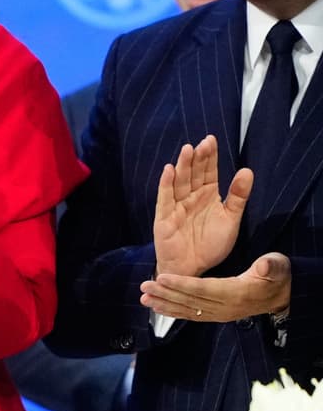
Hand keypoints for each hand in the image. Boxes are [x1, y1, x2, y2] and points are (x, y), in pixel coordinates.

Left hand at [141, 252, 290, 322]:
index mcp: (237, 293)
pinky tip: (157, 307)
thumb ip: (271, 266)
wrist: (283, 296)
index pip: (203, 289)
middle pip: (190, 301)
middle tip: (144, 287)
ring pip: (188, 310)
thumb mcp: (278, 267)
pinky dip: (174, 311)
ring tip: (144, 299)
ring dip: (164, 304)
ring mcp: (220, 314)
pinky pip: (191, 315)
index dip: (182, 284)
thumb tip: (264, 266)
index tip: (162, 278)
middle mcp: (225, 307)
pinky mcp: (216, 316)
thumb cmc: (277, 276)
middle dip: (166, 294)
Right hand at [154, 136, 248, 278]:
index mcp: (208, 196)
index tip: (211, 141)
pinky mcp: (164, 217)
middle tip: (203, 143)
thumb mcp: (231, 220)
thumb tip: (247, 170)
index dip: (210, 157)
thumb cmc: (211, 246)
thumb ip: (238, 196)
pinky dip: (166, 184)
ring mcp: (176, 206)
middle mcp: (191, 198)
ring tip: (187, 150)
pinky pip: (165, 198)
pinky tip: (169, 170)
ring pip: (180, 182)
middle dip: (198, 158)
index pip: (208, 172)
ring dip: (183, 166)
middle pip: (194, 174)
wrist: (193, 269)